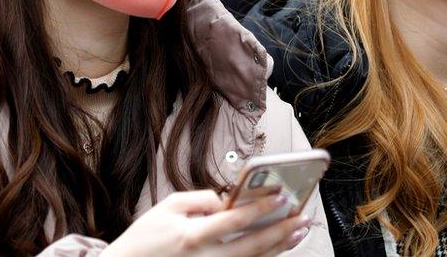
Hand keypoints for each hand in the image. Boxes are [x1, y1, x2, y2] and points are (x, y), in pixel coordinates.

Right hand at [102, 189, 310, 256]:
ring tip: (298, 232)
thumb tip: (228, 200)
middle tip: (303, 217)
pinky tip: (275, 250)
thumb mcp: (167, 208)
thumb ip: (200, 200)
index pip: (235, 221)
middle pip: (252, 246)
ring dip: (279, 248)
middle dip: (280, 231)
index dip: (261, 208)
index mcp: (192, 237)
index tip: (283, 196)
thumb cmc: (143, 240)